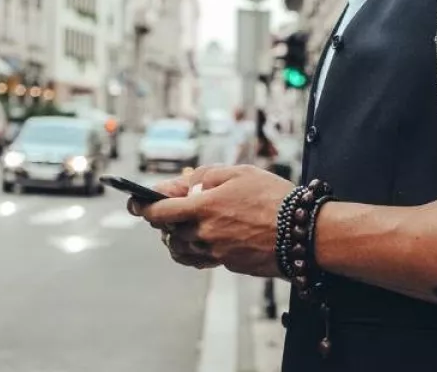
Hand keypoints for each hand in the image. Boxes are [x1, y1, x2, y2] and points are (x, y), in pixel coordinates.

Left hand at [139, 165, 294, 277]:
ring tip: (182, 226)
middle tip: (166, 210)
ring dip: (176, 237)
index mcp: (203, 207)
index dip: (142, 206)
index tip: (134, 203)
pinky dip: (193, 250)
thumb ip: (205, 175)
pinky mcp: (228, 264)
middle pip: (168, 231)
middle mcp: (205, 233)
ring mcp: (215, 252)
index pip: (159, 211)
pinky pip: (200, 259)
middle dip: (163, 221)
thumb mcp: (239, 173)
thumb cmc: (273, 197)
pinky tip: (200, 240)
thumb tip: (184, 184)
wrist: (302, 232)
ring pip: (181, 249)